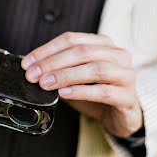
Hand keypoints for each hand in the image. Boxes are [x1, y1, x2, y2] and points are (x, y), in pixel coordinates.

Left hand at [21, 32, 142, 137]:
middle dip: (53, 63)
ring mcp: (126, 75)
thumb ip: (58, 70)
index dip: (47, 50)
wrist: (120, 116)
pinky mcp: (128, 97)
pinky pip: (103, 91)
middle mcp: (118, 55)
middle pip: (83, 51)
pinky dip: (81, 91)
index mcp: (103, 44)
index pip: (72, 39)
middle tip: (33, 75)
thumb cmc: (96, 93)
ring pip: (96, 68)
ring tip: (46, 84)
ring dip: (66, 75)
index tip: (28, 63)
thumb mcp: (75, 78)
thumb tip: (31, 69)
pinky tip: (64, 93)